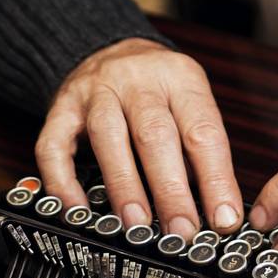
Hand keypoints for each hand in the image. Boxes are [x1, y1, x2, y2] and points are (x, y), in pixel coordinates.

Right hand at [35, 38, 243, 240]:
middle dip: (170, 189)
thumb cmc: (156, 87)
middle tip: (182, 230)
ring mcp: (95, 91)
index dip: (215, 179)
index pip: (203, 130)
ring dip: (124, 184)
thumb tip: (212, 209)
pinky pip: (54, 145)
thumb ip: (196, 147)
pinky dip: (63, 180)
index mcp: (179, 78)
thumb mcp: (187, 99)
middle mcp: (137, 80)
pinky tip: (77, 210)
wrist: (109, 46)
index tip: (223, 220)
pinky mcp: (61, 108)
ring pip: (107, 135)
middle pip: (155, 133)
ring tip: (137, 224)